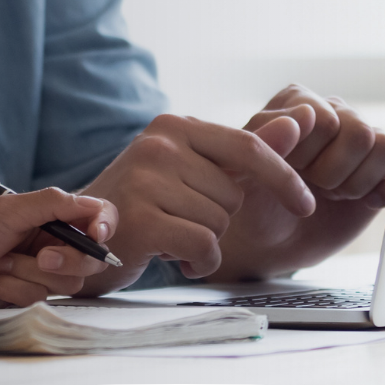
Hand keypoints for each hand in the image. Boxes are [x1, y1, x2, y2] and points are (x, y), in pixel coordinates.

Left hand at [0, 187, 118, 315]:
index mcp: (41, 216)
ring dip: (28, 274)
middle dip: (62, 259)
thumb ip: (51, 204)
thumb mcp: (5, 211)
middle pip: (87, 258)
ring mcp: (36, 273)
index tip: (96, 234)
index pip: (91, 218)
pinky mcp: (25, 299)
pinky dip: (15, 290)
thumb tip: (93, 205)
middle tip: (36, 257)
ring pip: (66, 282)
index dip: (102, 226)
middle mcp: (43, 244)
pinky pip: (41, 299)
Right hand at [75, 113, 316, 293]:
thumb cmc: (143, 205)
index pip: (247, 146)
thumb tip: (302, 122)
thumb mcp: (193, 172)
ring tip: (170, 235)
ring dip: (206, 241)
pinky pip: (205, 246)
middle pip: (234, 193)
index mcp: (172, 126)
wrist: (78, 238)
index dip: (283, 178)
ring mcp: (145, 180)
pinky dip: (199, 262)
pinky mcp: (141, 219)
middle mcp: (157, 145)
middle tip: (181, 218)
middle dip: (220, 217)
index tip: (306, 205)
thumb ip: (245, 152)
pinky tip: (174, 257)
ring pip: (220, 222)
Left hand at [213, 85, 384, 279]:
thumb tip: (307, 113)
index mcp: (297, 100)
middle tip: (311, 184)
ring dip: (356, 182)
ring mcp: (360, 139)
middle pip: (360, 133)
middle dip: (333, 171)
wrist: (270, 238)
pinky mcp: (382, 167)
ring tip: (331, 191)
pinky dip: (384, 191)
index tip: (287, 169)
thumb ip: (270, 134)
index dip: (308, 155)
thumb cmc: (253, 197)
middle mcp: (333, 111)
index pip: (326, 120)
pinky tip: (360, 202)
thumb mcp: (247, 166)